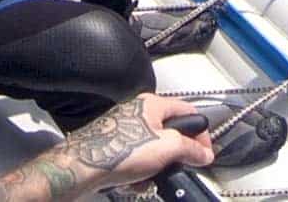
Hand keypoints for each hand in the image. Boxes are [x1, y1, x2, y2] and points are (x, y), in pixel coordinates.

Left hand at [64, 94, 215, 192]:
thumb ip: (190, 148)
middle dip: (175, 156)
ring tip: (149, 178)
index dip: (201, 134)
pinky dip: (139, 175)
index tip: (206, 154)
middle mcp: (138, 114)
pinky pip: (137, 163)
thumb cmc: (120, 150)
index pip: (188, 113)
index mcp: (153, 104)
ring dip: (156, 169)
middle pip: (170, 135)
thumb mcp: (167, 147)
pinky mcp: (114, 150)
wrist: (82, 167)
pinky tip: (134, 182)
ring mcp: (125, 132)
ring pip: (154, 153)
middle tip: (177, 168)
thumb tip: (205, 154)